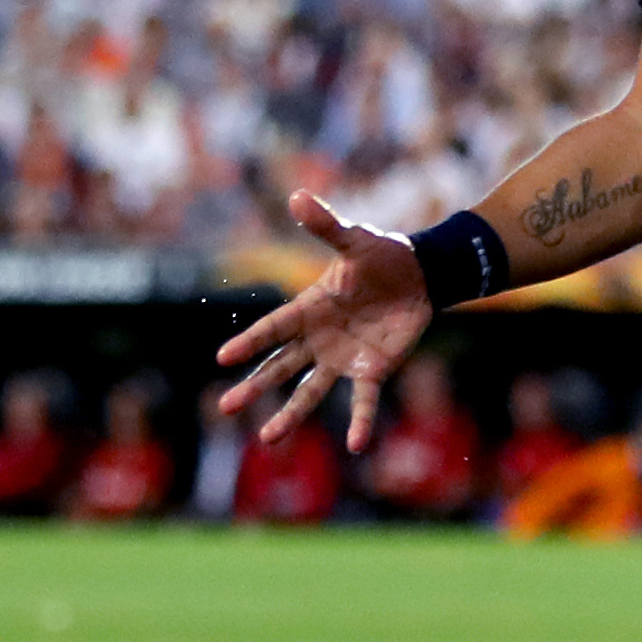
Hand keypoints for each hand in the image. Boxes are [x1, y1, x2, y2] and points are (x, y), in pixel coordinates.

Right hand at [214, 191, 434, 449]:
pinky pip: (363, 400)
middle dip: (255, 385)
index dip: (250, 342)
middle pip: (280, 366)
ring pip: (310, 390)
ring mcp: (342, 357)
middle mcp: (319, 338)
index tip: (222, 359)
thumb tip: (296, 196)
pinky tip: (354, 445)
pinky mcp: (372, 369)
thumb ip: (326, 226)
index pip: (274, 328)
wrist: (419, 274)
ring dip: (290, 415)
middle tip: (225, 407)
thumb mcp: (354, 239)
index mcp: (309, 308)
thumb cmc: (380, 254)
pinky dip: (360, 422)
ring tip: (267, 438)